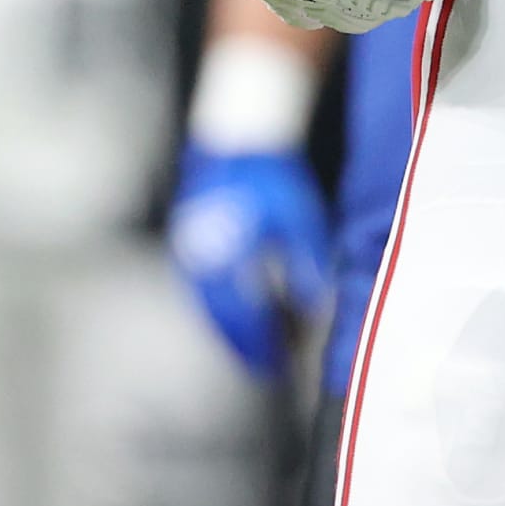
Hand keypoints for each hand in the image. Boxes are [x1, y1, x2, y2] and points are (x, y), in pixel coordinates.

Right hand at [170, 139, 333, 378]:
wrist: (235, 137)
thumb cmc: (270, 175)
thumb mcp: (299, 218)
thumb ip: (306, 264)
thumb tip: (315, 308)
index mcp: (226, 259)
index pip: (242, 320)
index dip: (261, 348)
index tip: (277, 368)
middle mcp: (200, 262)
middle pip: (221, 321)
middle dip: (245, 346)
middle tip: (269, 366)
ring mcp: (190, 253)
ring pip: (210, 307)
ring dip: (233, 329)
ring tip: (260, 344)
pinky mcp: (189, 243)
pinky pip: (204, 289)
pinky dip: (224, 307)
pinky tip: (244, 310)